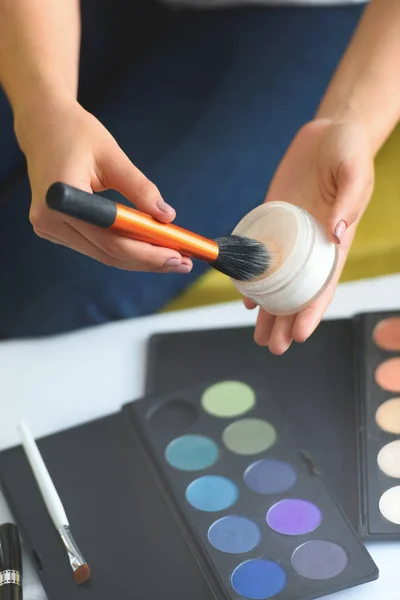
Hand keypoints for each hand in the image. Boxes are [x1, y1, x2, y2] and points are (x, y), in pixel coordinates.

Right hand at [15, 96, 191, 272]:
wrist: (43, 126)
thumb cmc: (77, 134)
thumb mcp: (113, 156)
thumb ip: (140, 189)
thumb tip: (167, 216)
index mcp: (62, 198)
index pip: (111, 239)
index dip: (147, 252)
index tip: (178, 255)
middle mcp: (49, 220)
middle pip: (108, 253)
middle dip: (149, 260)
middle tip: (183, 262)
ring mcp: (49, 228)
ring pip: (103, 254)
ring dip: (138, 258)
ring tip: (172, 257)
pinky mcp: (54, 230)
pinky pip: (95, 246)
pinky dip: (123, 249)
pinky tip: (148, 248)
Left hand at [245, 118, 373, 353]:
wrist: (329, 131)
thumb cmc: (349, 150)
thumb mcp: (354, 171)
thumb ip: (347, 202)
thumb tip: (336, 235)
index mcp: (336, 241)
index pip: (324, 284)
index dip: (313, 310)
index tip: (300, 333)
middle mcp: (312, 245)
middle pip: (298, 292)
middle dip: (286, 320)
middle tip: (274, 347)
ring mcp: (290, 236)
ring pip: (278, 281)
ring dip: (268, 309)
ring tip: (258, 334)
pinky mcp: (272, 221)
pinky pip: (261, 255)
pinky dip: (253, 278)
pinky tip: (245, 298)